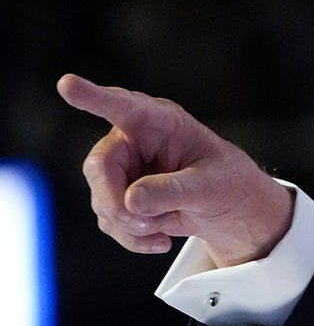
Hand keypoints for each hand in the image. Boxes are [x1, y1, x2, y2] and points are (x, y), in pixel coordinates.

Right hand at [58, 74, 293, 267]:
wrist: (232, 210)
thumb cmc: (227, 184)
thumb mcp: (212, 187)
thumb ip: (174, 191)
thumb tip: (132, 201)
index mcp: (160, 122)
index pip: (124, 107)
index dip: (94, 96)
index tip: (68, 84)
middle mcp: (133, 141)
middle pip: (99, 168)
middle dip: (116, 202)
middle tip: (144, 222)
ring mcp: (123, 171)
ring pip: (102, 201)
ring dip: (133, 224)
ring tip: (169, 223)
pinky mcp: (120, 197)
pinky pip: (110, 222)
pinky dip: (133, 238)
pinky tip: (161, 240)